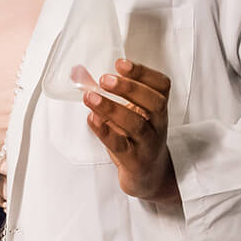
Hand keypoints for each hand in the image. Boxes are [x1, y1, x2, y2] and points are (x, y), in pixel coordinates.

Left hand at [84, 58, 176, 202]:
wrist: (148, 176)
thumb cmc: (136, 139)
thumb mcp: (126, 113)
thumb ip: (105, 93)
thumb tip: (78, 72)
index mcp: (157, 109)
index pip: (161, 86)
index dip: (143, 73)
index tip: (120, 63)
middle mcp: (157, 125)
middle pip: (154, 103)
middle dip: (129, 88)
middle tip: (105, 79)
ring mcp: (148, 145)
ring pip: (137, 125)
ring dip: (113, 108)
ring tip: (91, 98)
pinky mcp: (135, 162)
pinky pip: (121, 146)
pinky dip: (105, 132)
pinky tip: (92, 120)